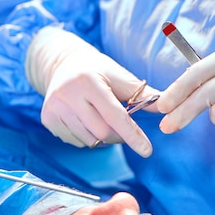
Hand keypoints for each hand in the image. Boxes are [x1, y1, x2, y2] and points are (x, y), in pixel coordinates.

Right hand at [26, 28, 159, 156]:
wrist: (64, 63)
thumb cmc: (98, 70)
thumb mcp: (120, 76)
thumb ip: (143, 93)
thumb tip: (167, 106)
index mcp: (89, 81)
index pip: (115, 115)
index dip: (133, 135)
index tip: (147, 150)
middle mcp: (68, 94)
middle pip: (102, 132)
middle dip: (119, 135)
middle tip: (124, 128)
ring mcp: (54, 107)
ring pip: (89, 140)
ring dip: (103, 138)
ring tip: (103, 119)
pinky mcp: (47, 118)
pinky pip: (76, 141)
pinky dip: (87, 137)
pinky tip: (86, 119)